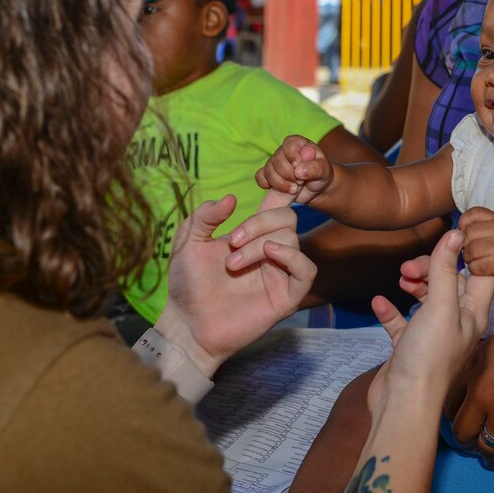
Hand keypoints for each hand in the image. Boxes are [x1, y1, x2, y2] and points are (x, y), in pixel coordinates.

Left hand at [155, 190, 315, 376]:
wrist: (186, 323)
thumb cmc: (187, 284)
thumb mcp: (188, 242)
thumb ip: (205, 215)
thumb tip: (230, 198)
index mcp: (253, 233)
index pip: (279, 202)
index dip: (287, 185)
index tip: (287, 170)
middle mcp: (271, 250)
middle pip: (287, 217)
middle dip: (258, 222)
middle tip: (231, 242)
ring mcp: (280, 273)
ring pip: (292, 239)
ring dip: (259, 243)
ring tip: (232, 263)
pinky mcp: (287, 296)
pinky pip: (306, 270)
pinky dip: (291, 256)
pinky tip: (268, 253)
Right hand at [255, 134, 332, 204]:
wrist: (316, 189)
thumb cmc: (321, 175)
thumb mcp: (324, 171)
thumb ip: (315, 168)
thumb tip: (299, 171)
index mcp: (298, 144)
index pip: (289, 143)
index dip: (292, 155)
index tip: (298, 166)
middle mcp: (284, 151)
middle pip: (277, 160)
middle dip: (289, 175)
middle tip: (301, 182)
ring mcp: (274, 163)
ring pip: (268, 171)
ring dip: (280, 184)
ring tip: (295, 189)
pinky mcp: (269, 176)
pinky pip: (260, 177)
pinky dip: (267, 184)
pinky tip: (280, 190)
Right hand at [367, 230, 493, 414]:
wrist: (403, 404)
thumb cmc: (429, 358)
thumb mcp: (440, 306)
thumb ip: (446, 269)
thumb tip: (456, 233)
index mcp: (473, 314)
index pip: (481, 274)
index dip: (471, 252)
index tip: (452, 233)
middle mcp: (457, 323)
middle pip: (450, 282)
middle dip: (432, 267)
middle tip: (410, 267)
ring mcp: (433, 335)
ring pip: (427, 298)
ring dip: (414, 284)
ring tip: (401, 279)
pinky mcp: (410, 347)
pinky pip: (402, 321)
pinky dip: (392, 310)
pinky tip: (381, 301)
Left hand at [444, 312, 493, 485]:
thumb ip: (481, 361)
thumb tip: (471, 378)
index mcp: (474, 368)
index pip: (449, 401)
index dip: (454, 413)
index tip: (460, 418)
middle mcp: (484, 394)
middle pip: (462, 430)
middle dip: (466, 437)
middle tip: (472, 438)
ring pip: (485, 448)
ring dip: (487, 453)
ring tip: (491, 454)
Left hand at [458, 206, 493, 286]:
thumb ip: (477, 226)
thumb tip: (454, 234)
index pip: (471, 214)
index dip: (463, 226)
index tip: (467, 235)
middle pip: (467, 234)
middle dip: (464, 246)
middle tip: (473, 252)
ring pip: (470, 251)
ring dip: (469, 259)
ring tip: (477, 260)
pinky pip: (477, 266)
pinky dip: (475, 270)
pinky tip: (482, 269)